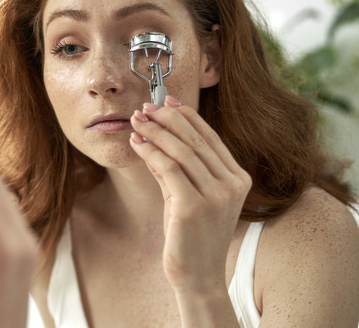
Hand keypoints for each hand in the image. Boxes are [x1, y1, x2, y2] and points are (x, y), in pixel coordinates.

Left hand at [128, 95, 250, 294]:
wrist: (198, 275)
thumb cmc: (192, 235)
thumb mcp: (189, 195)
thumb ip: (177, 168)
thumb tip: (154, 136)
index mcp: (238, 179)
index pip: (210, 137)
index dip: (187, 116)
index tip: (166, 101)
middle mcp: (231, 185)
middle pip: (195, 140)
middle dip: (167, 119)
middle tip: (145, 107)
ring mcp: (215, 196)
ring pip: (181, 151)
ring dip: (155, 131)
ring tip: (136, 121)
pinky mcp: (193, 206)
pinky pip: (168, 169)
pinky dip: (149, 152)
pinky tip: (136, 144)